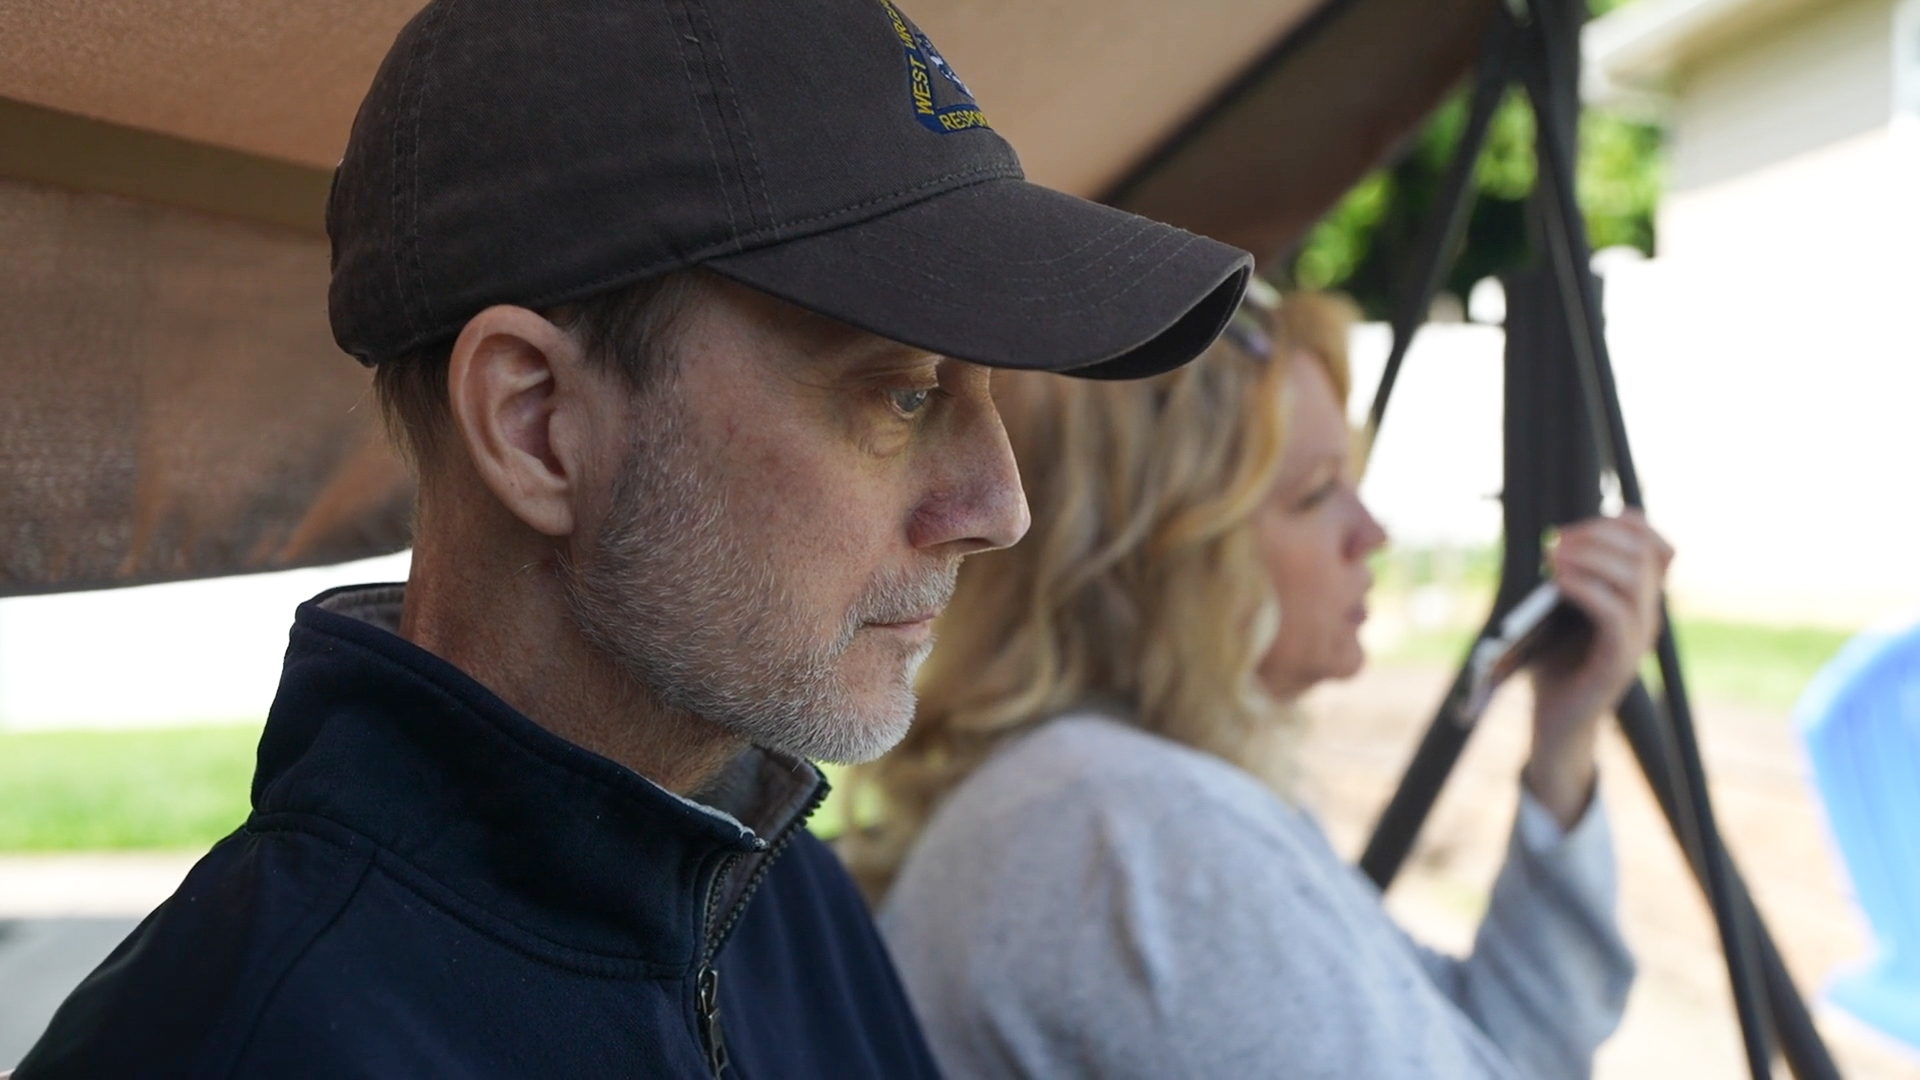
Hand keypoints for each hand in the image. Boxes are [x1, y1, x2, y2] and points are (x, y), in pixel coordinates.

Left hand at [1523, 510, 1673, 827]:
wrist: (1555, 721)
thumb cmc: (1556, 661)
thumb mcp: (1564, 609)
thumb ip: (1574, 576)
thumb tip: (1565, 538)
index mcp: (1639, 601)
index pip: (1659, 548)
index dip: (1627, 525)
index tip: (1580, 525)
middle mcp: (1646, 618)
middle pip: (1645, 555)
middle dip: (1599, 536)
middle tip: (1557, 539)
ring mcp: (1636, 641)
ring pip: (1633, 580)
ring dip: (1590, 558)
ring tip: (1553, 555)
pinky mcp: (1618, 663)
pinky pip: (1614, 615)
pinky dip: (1585, 590)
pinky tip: (1557, 582)